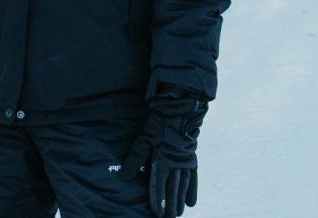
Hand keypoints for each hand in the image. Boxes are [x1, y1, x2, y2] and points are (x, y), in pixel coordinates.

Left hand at [121, 98, 206, 217]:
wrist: (182, 110)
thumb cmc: (160, 123)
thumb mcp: (145, 138)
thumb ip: (135, 158)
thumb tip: (124, 176)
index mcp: (163, 160)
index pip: (158, 185)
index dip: (157, 200)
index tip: (157, 213)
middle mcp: (176, 164)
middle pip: (172, 189)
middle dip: (170, 205)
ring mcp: (185, 162)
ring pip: (182, 186)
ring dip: (179, 201)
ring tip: (179, 214)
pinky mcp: (192, 159)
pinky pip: (193, 178)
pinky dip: (192, 190)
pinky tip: (191, 202)